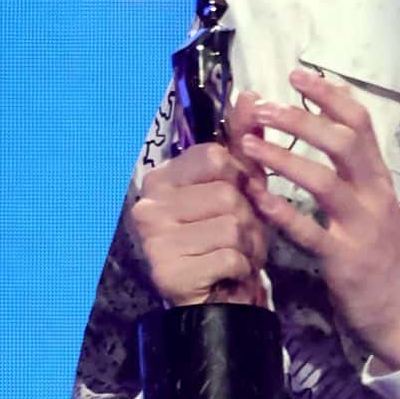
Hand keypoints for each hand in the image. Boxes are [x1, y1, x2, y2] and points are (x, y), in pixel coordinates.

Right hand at [129, 141, 267, 307]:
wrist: (218, 303)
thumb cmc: (225, 243)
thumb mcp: (238, 189)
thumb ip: (242, 143)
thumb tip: (250, 96)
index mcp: (161, 178)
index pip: (216, 157)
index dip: (241, 179)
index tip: (237, 202)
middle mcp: (149, 205)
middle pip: (228, 194)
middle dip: (249, 219)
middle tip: (239, 239)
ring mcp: (155, 239)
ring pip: (232, 225)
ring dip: (248, 246)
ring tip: (236, 257)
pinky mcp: (170, 272)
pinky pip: (230, 256)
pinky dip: (241, 269)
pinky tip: (227, 276)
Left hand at [236, 73, 399, 370]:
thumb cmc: (380, 255)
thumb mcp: (373, 205)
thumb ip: (351, 171)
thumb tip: (324, 130)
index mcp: (378, 178)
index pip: (360, 122)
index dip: (329, 95)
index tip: (298, 74)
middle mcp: (374, 195)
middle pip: (343, 142)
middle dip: (302, 119)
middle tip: (264, 107)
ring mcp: (361, 227)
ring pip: (324, 182)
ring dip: (284, 159)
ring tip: (250, 146)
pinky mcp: (345, 260)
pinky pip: (310, 232)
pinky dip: (283, 214)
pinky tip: (257, 199)